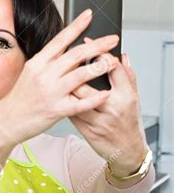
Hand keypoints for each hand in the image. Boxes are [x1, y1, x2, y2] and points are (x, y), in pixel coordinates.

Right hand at [0, 9, 118, 145]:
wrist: (7, 121)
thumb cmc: (20, 98)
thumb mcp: (29, 73)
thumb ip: (47, 61)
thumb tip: (65, 47)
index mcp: (38, 63)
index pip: (60, 40)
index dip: (76, 26)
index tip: (90, 15)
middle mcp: (44, 75)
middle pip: (76, 55)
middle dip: (98, 45)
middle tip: (113, 39)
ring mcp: (51, 93)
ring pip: (81, 75)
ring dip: (100, 67)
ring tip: (113, 62)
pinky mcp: (56, 111)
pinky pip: (80, 103)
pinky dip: (95, 98)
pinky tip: (106, 93)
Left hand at [69, 46, 148, 176]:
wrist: (127, 151)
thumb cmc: (129, 122)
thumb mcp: (134, 98)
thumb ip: (127, 76)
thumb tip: (122, 56)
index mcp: (126, 96)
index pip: (112, 68)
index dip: (99, 52)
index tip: (87, 41)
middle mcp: (112, 108)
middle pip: (88, 81)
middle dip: (75, 65)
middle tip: (66, 54)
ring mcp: (98, 121)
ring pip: (76, 98)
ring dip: (65, 83)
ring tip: (59, 71)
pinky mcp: (87, 131)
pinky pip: (71, 112)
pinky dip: (64, 101)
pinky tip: (58, 93)